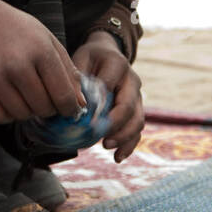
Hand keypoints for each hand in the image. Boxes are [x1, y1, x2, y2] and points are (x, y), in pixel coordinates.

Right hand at [0, 0, 86, 123]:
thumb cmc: (20, 32)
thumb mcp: (50, 42)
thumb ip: (69, 72)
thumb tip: (80, 105)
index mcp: (40, 51)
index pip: (63, 96)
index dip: (70, 109)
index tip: (70, 110)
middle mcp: (17, 65)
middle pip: (43, 108)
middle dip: (49, 108)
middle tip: (44, 96)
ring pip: (22, 115)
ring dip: (28, 110)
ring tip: (25, 93)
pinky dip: (8, 114)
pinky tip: (10, 98)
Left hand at [72, 31, 143, 162]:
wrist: (107, 54)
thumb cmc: (90, 59)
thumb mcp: (81, 58)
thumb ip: (78, 77)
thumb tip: (74, 103)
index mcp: (117, 64)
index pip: (110, 85)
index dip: (99, 104)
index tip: (87, 121)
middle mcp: (132, 80)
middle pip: (128, 106)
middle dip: (115, 125)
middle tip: (100, 138)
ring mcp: (137, 96)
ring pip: (137, 120)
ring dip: (124, 137)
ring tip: (106, 146)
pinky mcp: (136, 110)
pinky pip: (137, 129)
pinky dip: (130, 145)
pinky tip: (117, 157)